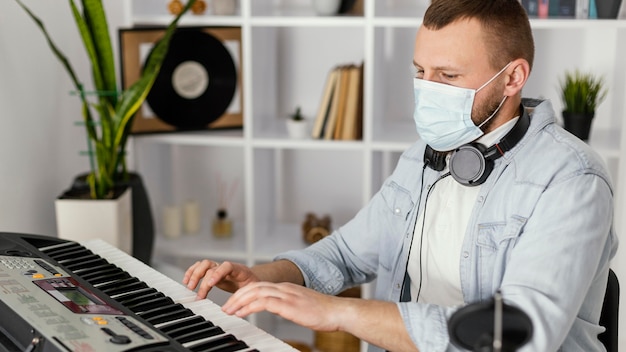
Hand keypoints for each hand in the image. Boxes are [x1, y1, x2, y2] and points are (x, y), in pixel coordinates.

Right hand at [182, 260, 259, 298]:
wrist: (252, 279)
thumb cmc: (252, 285)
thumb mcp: (252, 291)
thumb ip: (244, 298)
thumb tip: (235, 310)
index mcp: (238, 270)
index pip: (226, 266)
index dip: (218, 273)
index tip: (211, 283)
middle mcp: (226, 267)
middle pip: (211, 266)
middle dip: (201, 277)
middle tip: (195, 290)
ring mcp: (218, 268)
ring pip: (203, 265)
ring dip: (194, 274)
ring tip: (189, 287)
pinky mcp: (212, 271)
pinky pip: (200, 267)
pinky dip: (191, 272)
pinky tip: (186, 281)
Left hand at [221, 282, 341, 331]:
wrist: (338, 312)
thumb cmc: (323, 312)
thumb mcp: (301, 306)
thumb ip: (289, 305)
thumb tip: (279, 310)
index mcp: (287, 288)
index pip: (259, 286)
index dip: (244, 293)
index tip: (234, 303)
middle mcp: (284, 288)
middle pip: (254, 286)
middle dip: (237, 296)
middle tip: (225, 307)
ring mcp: (286, 295)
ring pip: (255, 292)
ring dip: (239, 301)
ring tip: (228, 311)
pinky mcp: (288, 305)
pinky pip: (263, 303)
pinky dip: (249, 307)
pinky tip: (241, 314)